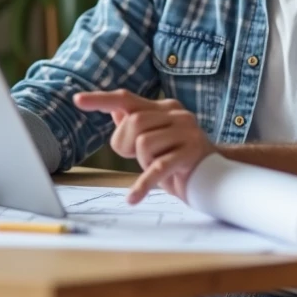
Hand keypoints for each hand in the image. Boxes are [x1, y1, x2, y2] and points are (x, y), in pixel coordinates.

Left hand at [73, 90, 214, 204]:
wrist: (219, 178)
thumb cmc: (180, 161)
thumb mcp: (157, 141)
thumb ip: (138, 124)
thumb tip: (116, 109)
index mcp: (165, 107)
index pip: (127, 98)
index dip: (101, 100)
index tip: (77, 101)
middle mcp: (177, 114)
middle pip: (134, 122)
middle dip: (125, 145)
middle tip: (137, 160)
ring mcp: (187, 132)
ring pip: (144, 143)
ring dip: (143, 162)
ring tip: (158, 168)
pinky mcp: (191, 154)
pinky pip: (158, 167)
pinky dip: (143, 184)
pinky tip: (133, 198)